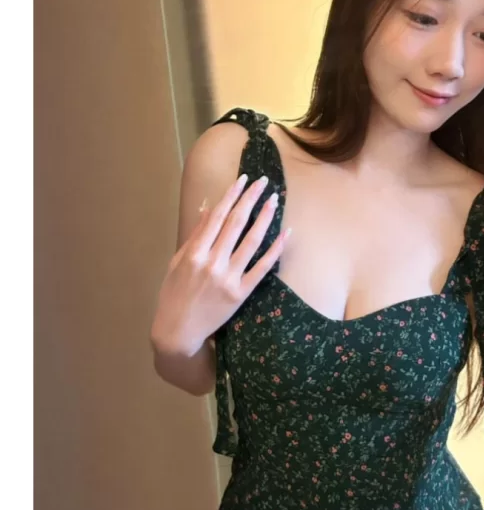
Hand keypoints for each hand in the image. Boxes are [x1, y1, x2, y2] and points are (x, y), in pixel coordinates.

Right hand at [151, 174, 289, 358]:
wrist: (178, 330)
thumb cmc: (174, 293)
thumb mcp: (178, 261)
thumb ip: (195, 234)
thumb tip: (210, 206)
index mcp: (194, 252)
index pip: (217, 217)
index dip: (231, 195)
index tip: (242, 179)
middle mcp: (211, 262)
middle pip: (236, 224)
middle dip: (250, 199)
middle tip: (264, 182)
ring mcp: (228, 278)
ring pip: (251, 242)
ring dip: (264, 218)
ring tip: (274, 200)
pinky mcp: (241, 293)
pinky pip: (262, 268)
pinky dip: (274, 250)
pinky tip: (285, 234)